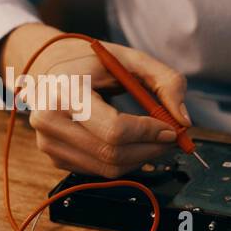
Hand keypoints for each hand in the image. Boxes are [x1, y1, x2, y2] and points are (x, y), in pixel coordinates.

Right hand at [0, 23, 189, 177]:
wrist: (51, 70)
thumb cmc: (92, 63)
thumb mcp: (131, 60)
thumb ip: (166, 81)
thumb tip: (183, 120)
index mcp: (65, 90)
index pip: (113, 130)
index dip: (149, 134)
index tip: (171, 129)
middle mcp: (49, 119)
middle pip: (112, 154)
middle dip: (150, 150)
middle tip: (170, 139)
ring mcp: (47, 142)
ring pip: (108, 169)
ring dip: (140, 159)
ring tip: (153, 140)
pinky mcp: (54, 158)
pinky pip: (98, 171)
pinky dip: (122, 162)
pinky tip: (129, 143)